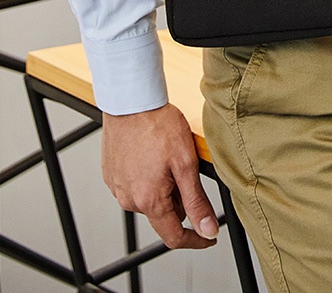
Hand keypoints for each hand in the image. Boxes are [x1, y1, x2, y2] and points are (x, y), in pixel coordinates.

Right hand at [102, 103, 218, 248]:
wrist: (131, 103)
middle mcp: (129, 200)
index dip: (195, 239)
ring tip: (168, 156)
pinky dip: (149, 176)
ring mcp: (117, 188)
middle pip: (164, 213)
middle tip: (187, 167)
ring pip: (151, 198)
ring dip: (164, 186)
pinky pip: (137, 185)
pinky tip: (153, 155)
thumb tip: (207, 229)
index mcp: (149, 201)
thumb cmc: (158, 127)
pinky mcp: (111, 175)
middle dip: (180, 198)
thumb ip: (197, 201)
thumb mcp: (186, 164)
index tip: (209, 236)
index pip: (174, 235)